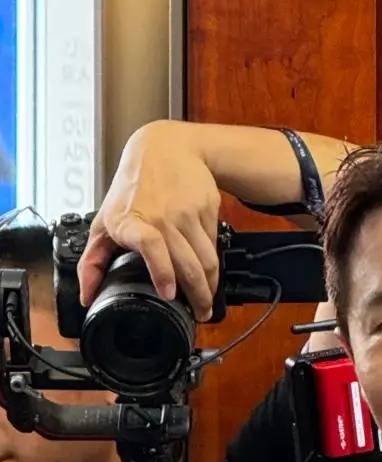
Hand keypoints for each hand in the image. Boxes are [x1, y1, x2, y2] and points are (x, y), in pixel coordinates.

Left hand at [77, 121, 221, 318]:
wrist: (165, 148)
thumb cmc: (133, 186)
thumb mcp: (106, 220)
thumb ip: (93, 260)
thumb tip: (86, 295)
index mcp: (131, 220)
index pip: (150, 244)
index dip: (161, 270)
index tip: (169, 293)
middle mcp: (161, 216)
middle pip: (187, 264)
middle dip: (197, 296)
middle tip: (199, 313)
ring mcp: (187, 212)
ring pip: (207, 261)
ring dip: (210, 286)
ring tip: (207, 300)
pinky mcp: (207, 209)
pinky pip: (214, 246)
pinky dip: (212, 264)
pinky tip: (208, 272)